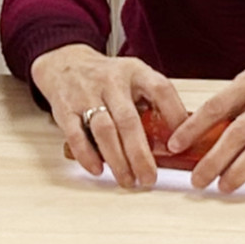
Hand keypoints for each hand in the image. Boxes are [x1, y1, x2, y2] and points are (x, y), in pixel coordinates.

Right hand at [33, 45, 187, 188]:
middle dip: (140, 154)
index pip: (160, 90)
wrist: (66, 63)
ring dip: (117, 160)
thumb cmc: (108, 78)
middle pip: (129, 121)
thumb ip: (152, 103)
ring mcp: (87, 95)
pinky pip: (76, 136)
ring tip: (128, 180)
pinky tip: (98, 169)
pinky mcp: (66, 110)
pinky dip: (87, 155)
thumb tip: (174, 141)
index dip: (173, 116)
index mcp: (135, 72)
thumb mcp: (135, 78)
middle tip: (149, 177)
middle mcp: (112, 82)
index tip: (178, 144)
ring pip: (105, 131)